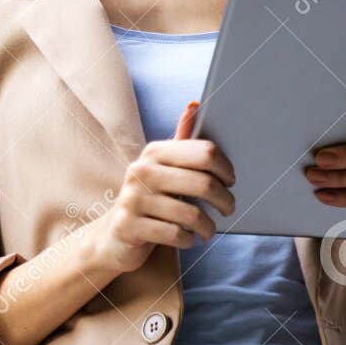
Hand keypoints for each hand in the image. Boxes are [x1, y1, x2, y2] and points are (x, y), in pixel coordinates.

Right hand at [89, 100, 236, 276]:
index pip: (205, 152)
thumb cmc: (151, 198)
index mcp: (154, 152)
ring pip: (191, 215)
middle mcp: (141, 171)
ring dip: (208, 226)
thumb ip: (182, 141)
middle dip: (224, 200)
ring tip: (209, 230)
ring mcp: (133, 199)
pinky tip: (188, 239)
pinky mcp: (129, 226)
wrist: (115, 235)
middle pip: (203, 183)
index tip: (230, 182)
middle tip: (229, 209)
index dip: (225, 169)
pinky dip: (188, 240)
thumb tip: (194, 104)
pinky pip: (175, 235)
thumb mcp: (164, 168)